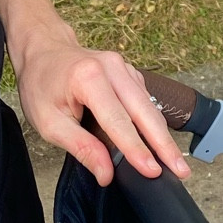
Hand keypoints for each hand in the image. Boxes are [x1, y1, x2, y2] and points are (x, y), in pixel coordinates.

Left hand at [13, 28, 188, 187]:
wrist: (43, 49)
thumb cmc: (41, 85)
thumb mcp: (48, 122)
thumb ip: (80, 147)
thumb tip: (107, 174)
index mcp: (88, 79)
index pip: (118, 122)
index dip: (137, 150)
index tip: (153, 171)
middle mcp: (111, 68)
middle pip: (145, 112)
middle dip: (164, 144)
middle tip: (181, 171)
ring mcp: (123, 67)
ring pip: (149, 106)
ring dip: (163, 135)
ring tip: (176, 162)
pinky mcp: (128, 71)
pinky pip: (145, 99)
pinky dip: (153, 121)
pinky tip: (159, 141)